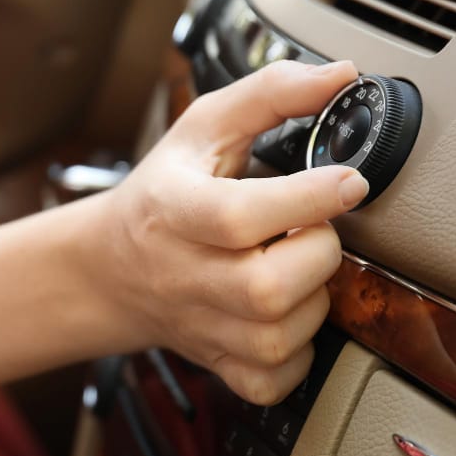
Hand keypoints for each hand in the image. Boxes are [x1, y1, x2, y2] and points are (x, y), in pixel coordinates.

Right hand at [96, 60, 366, 404]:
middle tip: (313, 229)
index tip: (344, 181)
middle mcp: (178, 271)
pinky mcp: (214, 359)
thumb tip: (337, 77)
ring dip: (312, 299)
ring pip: (278, 335)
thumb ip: (269, 93)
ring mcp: (195, 321)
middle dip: (316, 252)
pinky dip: (297, 353)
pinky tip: (286, 313)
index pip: (236, 216)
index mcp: (170, 208)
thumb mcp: (202, 128)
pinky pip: (271, 378)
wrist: (111, 265)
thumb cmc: (161, 193)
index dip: (303, 201)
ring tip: (297, 266)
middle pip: (265, 287)